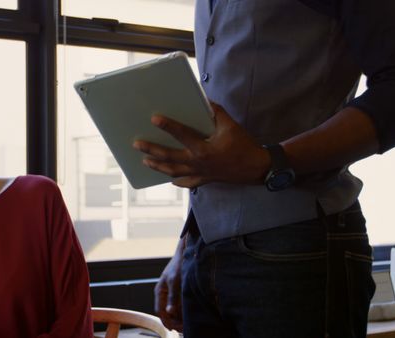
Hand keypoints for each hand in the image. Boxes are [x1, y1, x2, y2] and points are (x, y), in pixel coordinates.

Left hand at [133, 102, 269, 187]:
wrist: (258, 167)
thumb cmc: (244, 145)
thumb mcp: (231, 126)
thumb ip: (216, 112)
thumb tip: (204, 100)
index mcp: (204, 149)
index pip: (182, 135)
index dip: (168, 126)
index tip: (154, 119)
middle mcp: (198, 163)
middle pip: (169, 157)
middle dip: (152, 150)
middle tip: (137, 144)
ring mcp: (200, 173)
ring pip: (174, 172)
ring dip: (158, 166)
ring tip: (145, 161)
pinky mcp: (206, 180)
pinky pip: (188, 182)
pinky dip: (178, 180)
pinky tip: (170, 179)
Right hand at [154, 240, 183, 331]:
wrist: (186, 254)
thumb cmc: (179, 265)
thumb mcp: (175, 282)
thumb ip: (173, 297)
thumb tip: (170, 311)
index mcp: (160, 291)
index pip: (160, 311)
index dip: (167, 321)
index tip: (175, 328)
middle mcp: (165, 293)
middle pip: (167, 312)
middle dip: (174, 321)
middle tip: (183, 328)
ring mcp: (172, 293)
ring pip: (173, 310)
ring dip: (179, 318)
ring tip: (187, 324)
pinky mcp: (179, 292)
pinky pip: (179, 305)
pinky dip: (183, 312)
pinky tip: (189, 316)